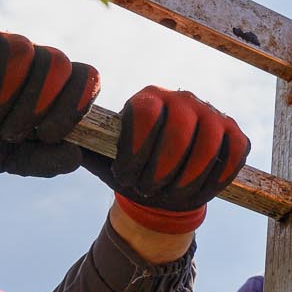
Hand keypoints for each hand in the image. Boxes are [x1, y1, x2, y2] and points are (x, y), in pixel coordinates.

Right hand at [0, 23, 98, 175]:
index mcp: (55, 84)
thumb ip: (45, 161)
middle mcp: (35, 56)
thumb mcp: (13, 158)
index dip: (73, 106)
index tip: (47, 136)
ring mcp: (3, 40)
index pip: (87, 76)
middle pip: (57, 62)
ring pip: (20, 51)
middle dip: (33, 107)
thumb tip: (75, 156)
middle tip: (6, 134)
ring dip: (1, 98)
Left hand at [81, 87, 249, 232]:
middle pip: (179, 127)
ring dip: (188, 175)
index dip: (136, 149)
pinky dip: (218, 175)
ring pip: (209, 141)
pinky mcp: (235, 133)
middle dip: (162, 166)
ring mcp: (212, 114)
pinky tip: (198, 189)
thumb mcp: (101, 159)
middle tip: (148, 188)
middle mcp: (181, 99)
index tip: (126, 177)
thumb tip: (56, 134)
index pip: (145, 112)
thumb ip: (79, 146)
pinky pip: (235, 151)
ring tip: (171, 193)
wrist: (161, 188)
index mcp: (147, 99)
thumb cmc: (129, 171)